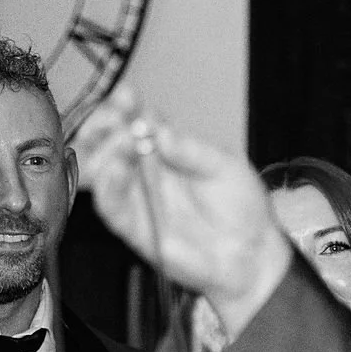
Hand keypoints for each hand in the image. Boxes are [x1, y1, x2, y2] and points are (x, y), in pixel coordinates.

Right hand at [77, 88, 292, 335]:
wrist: (250, 254)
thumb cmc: (242, 208)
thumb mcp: (225, 167)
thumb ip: (191, 150)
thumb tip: (159, 131)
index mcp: (167, 147)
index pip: (135, 118)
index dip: (125, 105)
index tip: (125, 97)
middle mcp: (146, 170)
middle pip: (107, 141)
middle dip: (102, 126)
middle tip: (114, 121)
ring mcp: (138, 198)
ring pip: (100, 171)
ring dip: (102, 154)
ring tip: (121, 146)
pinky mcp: (135, 228)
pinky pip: (110, 207)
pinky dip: (107, 188)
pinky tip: (114, 172)